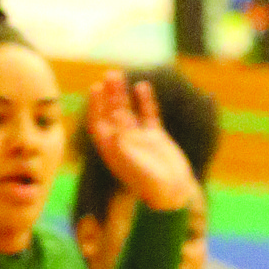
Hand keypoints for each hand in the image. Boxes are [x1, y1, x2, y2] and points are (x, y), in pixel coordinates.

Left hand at [86, 72, 194, 211]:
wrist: (173, 193)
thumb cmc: (149, 183)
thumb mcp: (132, 164)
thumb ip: (122, 143)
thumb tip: (115, 123)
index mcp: (111, 150)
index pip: (98, 124)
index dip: (94, 106)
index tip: (95, 89)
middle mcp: (123, 143)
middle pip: (111, 114)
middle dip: (109, 95)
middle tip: (109, 75)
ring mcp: (139, 139)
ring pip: (127, 111)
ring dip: (122, 94)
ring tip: (118, 74)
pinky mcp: (156, 137)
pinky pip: (148, 114)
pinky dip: (145, 101)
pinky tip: (142, 86)